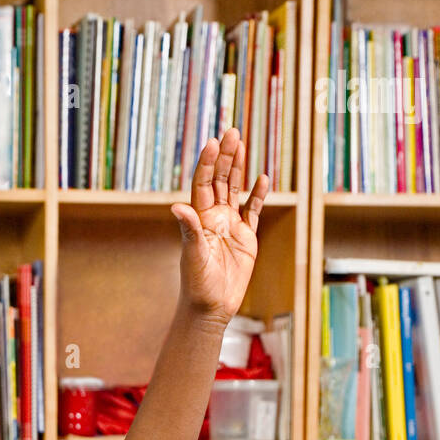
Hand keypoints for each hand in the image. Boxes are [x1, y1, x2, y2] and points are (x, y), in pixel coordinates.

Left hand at [171, 130, 269, 327]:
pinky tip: (262, 179)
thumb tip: (177, 206)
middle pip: (220, 180)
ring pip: (236, 190)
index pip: (203, 184)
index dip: (208, 163)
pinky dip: (258, 196)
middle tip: (232, 132)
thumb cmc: (197, 284)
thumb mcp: (193, 255)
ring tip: (241, 144)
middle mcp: (214, 217)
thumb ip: (189, 229)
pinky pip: (253, 212)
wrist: (211, 307)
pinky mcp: (246, 238)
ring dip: (239, 168)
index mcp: (199, 219)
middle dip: (225, 157)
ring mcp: (231, 225)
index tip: (213, 142)